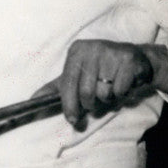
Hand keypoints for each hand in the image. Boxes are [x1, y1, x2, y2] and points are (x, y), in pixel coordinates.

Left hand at [33, 39, 167, 126]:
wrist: (134, 59)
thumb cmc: (100, 70)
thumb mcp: (76, 76)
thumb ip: (55, 88)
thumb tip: (32, 100)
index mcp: (76, 51)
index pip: (68, 84)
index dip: (69, 105)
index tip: (73, 119)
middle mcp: (92, 48)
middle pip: (86, 92)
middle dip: (92, 103)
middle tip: (98, 99)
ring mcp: (111, 51)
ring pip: (105, 93)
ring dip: (109, 98)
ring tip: (112, 88)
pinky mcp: (128, 59)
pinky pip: (121, 90)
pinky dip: (122, 94)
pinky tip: (124, 84)